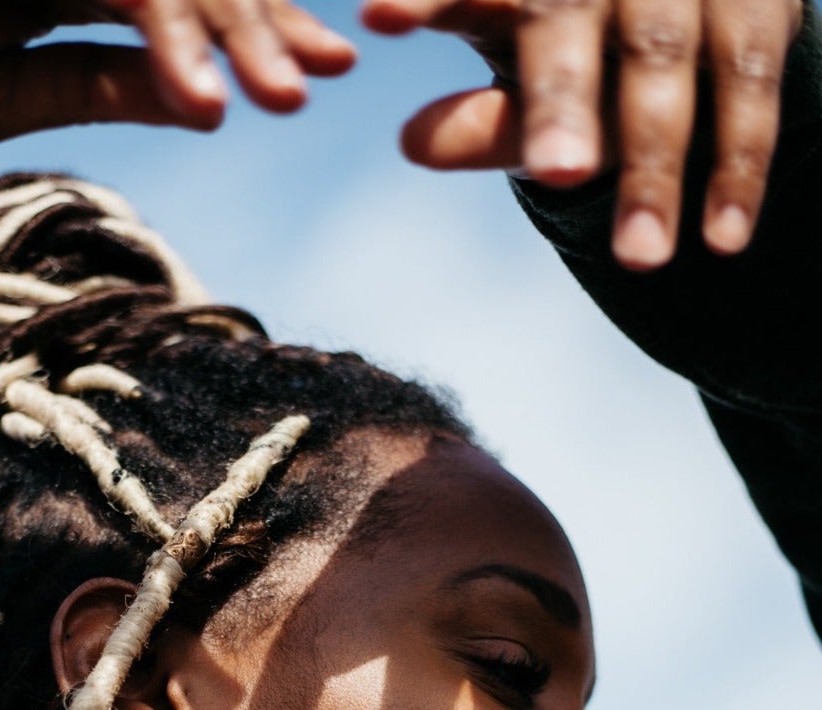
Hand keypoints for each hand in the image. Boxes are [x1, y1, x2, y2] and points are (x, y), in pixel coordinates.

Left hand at [362, 0, 802, 267]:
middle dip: (563, 96)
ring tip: (639, 257)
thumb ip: (482, 120)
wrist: (705, 6)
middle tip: (557, 172)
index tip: (377, 16)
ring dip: (655, 167)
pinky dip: (737, 171)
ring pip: (661, 61)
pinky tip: (722, 241)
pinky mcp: (758, 4)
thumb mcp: (527, 80)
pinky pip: (749, 90)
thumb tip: (412, 143)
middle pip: (571, 16)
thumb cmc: (587, 48)